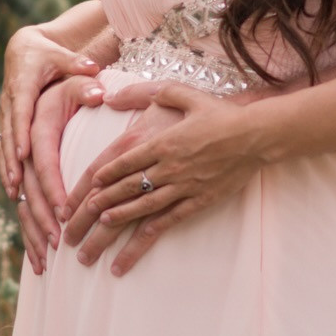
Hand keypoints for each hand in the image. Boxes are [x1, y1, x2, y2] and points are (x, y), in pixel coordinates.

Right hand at [0, 24, 101, 199]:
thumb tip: (94, 70)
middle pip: (9, 138)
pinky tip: (13, 194)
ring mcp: (5, 116)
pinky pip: (3, 152)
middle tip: (21, 187)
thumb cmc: (47, 54)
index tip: (24, 155)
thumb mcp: (61, 55)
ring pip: (3, 148)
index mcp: (23, 86)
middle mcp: (10, 104)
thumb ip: (76, 63)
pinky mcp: (6, 125)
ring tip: (16, 197)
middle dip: (15, 165)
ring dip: (9, 174)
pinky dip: (7, 171)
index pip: (21, 113)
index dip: (20, 134)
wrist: (22, 50)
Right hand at [15, 74, 103, 271]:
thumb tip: (99, 91)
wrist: (22, 56)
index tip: (62, 207)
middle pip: (27, 182)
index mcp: (28, 114)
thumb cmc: (49, 62)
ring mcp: (12, 150)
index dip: (50, 182)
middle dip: (41, 213)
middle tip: (57, 241)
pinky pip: (17, 198)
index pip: (40, 154)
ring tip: (44, 258)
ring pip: (17, 195)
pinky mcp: (14, 161)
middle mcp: (16, 136)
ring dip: (30, 226)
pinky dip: (25, 224)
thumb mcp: (64, 62)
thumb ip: (81, 74)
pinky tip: (34, 254)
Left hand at [62, 81, 267, 274]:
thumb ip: (146, 92)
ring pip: (143, 207)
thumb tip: (112, 94)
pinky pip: (169, 219)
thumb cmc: (219, 112)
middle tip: (79, 218)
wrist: (256, 136)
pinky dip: (149, 233)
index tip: (85, 188)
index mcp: (162, 142)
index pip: (123, 162)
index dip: (102, 176)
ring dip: (118, 220)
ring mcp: (184, 186)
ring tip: (98, 231)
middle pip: (126, 188)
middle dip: (99, 204)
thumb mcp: (182, 92)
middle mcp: (169, 166)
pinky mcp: (199, 201)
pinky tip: (135, 243)